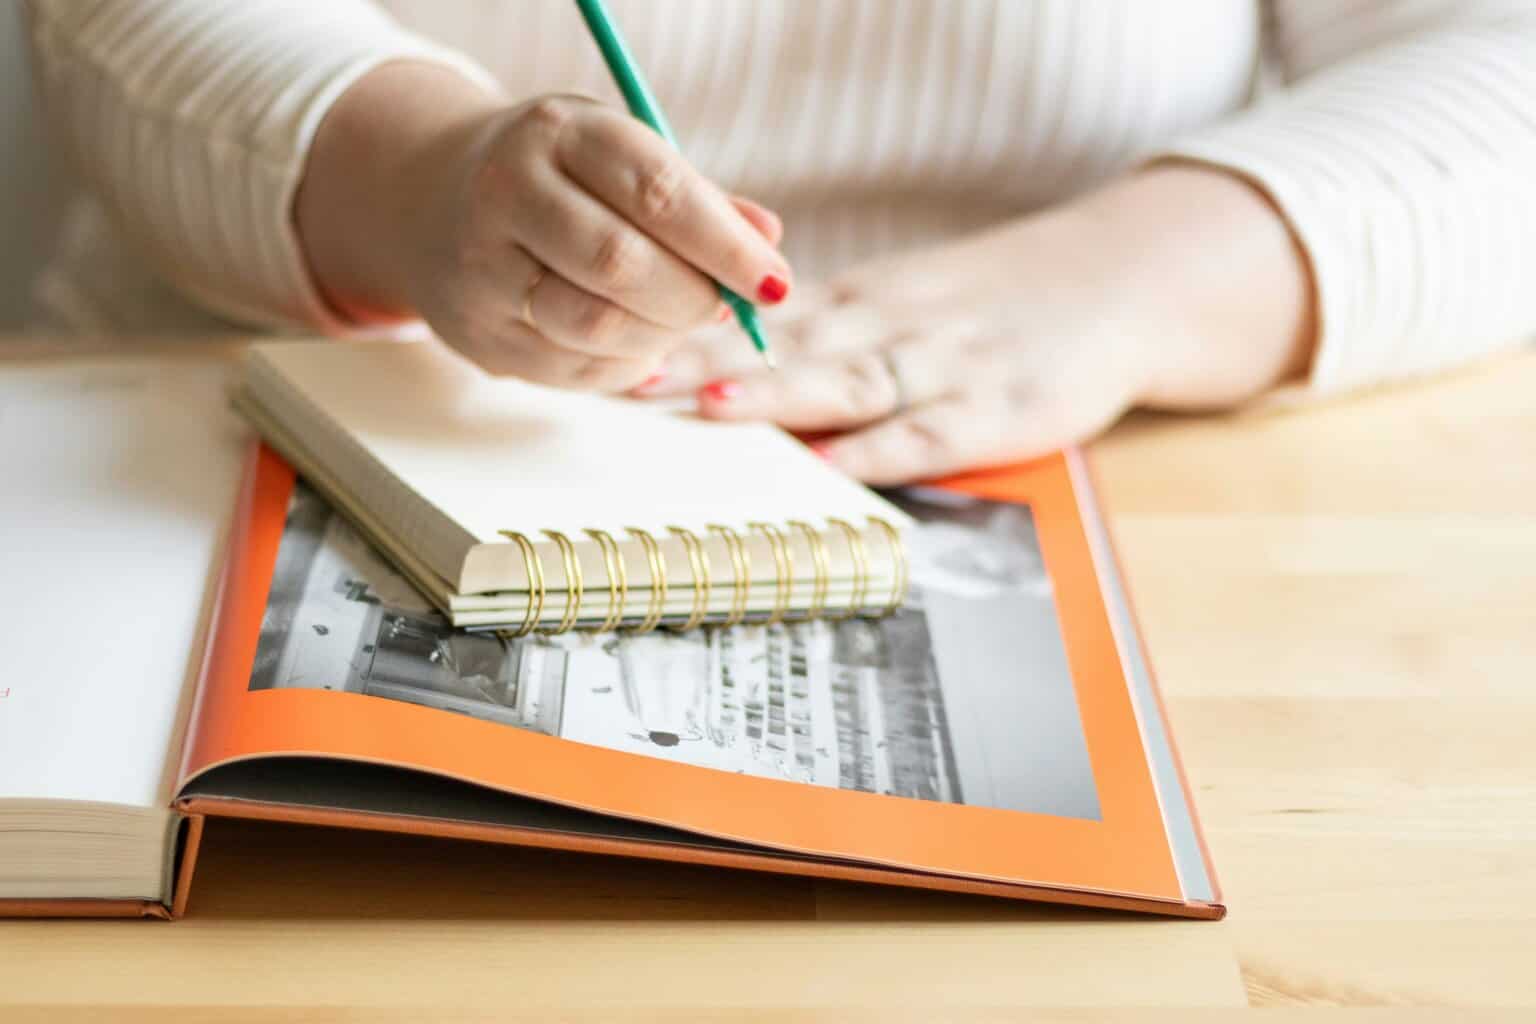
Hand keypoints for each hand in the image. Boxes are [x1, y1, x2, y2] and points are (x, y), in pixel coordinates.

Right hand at [298, 65, 789, 390]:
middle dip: (694, 297)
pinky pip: (575, 371)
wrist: (429, 198)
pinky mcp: (478, 337)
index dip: (727, 246)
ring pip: (597, 327)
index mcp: (556, 134)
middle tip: (726, 304)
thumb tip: (769, 240)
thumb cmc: (555, 175)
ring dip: (661, 335)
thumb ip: (698, 197)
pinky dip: (626, 363)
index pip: (657, 193)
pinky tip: (634, 338)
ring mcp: (482, 271)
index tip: (774, 282)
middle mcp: (506, 195)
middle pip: (622, 265)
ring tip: (677, 315)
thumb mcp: (621, 155)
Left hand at [650, 166, 1315, 483]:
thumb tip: (716, 371)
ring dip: (777, 395)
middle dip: (699, 364)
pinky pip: (930, 434)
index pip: (754, 319)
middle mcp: (887, 329)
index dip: (681, 333)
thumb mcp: (896, 301)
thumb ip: (817, 334)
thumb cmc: (988, 304)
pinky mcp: (995, 410)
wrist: (1115, 283)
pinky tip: (837, 463)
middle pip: (781, 347)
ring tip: (710, 409)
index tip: (609, 343)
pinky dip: (882, 449)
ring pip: (846, 381)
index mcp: (858, 304)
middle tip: (625, 380)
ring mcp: (941, 369)